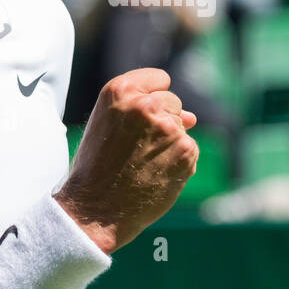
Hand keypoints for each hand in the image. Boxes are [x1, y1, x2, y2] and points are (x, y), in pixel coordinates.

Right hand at [55, 68, 198, 253]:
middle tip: (136, 148)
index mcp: (120, 90)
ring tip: (142, 163)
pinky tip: (156, 175)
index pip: (159, 79)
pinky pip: (191, 149)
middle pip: (173, 102)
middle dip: (162, 121)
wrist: (96, 210)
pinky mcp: (186, 151)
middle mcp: (146, 104)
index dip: (152, 98)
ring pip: (182, 127)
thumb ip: (143, 109)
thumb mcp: (107, 124)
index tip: (139, 118)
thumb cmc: (97, 167)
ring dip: (170, 143)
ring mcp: (168, 128)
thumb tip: (192, 117)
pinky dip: (179, 162)